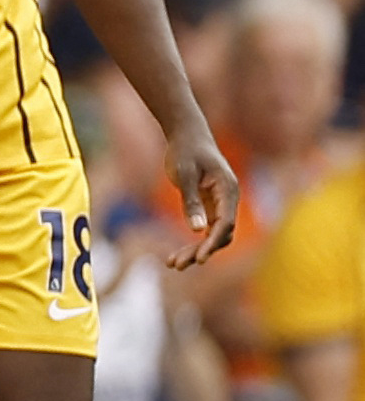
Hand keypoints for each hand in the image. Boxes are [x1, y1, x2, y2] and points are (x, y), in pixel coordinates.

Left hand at [164, 120, 243, 269]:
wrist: (187, 135)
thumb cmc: (185, 151)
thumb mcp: (183, 174)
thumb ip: (190, 201)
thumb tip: (197, 230)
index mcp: (228, 190)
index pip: (226, 222)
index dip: (213, 242)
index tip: (201, 258)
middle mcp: (228, 199)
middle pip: (221, 234)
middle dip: (201, 251)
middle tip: (177, 264)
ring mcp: (220, 204)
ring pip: (213, 235)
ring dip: (196, 250)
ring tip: (173, 264)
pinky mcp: (209, 207)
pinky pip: (205, 230)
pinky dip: (193, 242)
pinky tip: (175, 255)